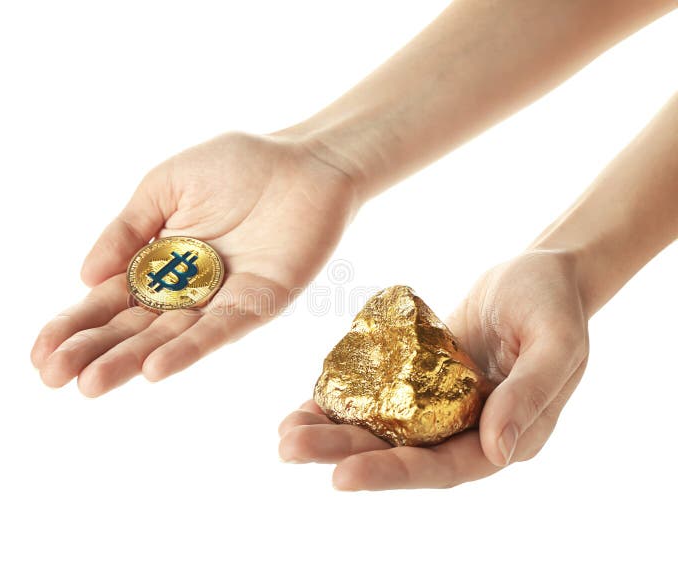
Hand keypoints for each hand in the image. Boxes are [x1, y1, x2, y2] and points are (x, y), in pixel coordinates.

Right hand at [31, 132, 357, 395]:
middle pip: (132, 327)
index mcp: (158, 261)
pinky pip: (219, 330)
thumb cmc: (236, 165)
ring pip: (167, 337)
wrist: (303, 160)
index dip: (74, 325)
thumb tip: (83, 276)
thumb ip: (127, 229)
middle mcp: (185, 289)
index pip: (108, 300)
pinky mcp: (257, 303)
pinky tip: (154, 369)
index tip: (39, 353)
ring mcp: (220, 300)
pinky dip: (187, 350)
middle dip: (91, 351)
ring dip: (129, 361)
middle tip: (52, 377)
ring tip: (90, 383)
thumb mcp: (164, 186)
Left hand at [278, 250, 589, 489]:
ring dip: (332, 434)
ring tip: (284, 434)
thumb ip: (530, 394)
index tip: (340, 475)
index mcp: (506, 438)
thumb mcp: (557, 343)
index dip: (391, 473)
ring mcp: (440, 408)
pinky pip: (379, 398)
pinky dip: (343, 403)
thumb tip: (496, 452)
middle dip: (342, 454)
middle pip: (399, 453)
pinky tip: (305, 405)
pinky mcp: (420, 382)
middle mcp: (467, 432)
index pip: (443, 468)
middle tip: (289, 448)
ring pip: (382, 431)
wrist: (539, 275)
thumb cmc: (554, 303)